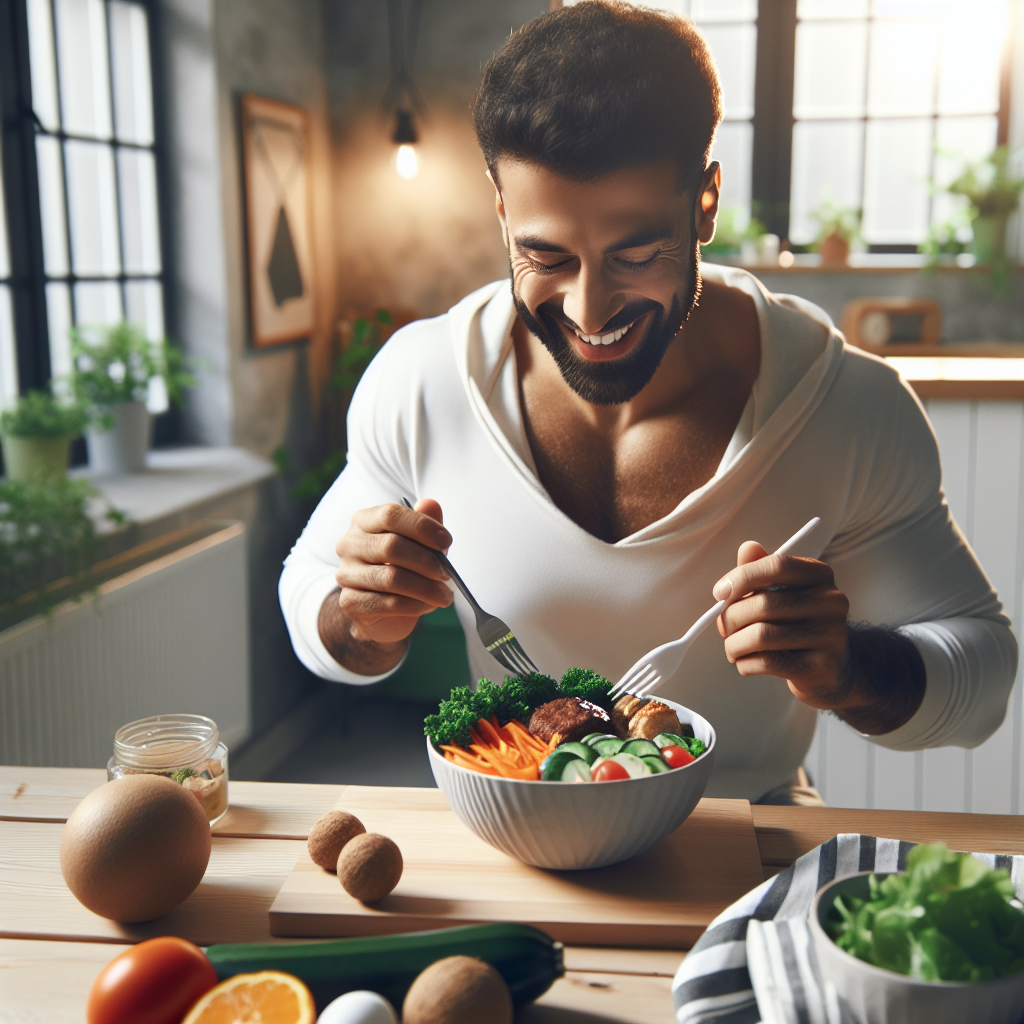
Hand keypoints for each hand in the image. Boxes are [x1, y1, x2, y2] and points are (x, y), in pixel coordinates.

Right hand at [333, 499, 453, 644]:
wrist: (381, 610)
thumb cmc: (401, 568)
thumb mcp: (418, 544)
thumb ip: (424, 524)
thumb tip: (431, 504)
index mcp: (364, 521)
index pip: (391, 515)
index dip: (422, 526)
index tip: (446, 541)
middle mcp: (349, 544)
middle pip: (391, 546)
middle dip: (426, 561)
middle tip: (447, 574)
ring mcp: (346, 574)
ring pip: (391, 578)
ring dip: (426, 588)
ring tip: (445, 595)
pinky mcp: (350, 602)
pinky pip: (388, 603)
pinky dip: (415, 605)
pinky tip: (429, 605)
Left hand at [714, 541, 853, 709]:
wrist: (830, 669)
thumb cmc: (795, 624)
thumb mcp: (780, 592)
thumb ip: (759, 569)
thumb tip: (747, 548)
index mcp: (820, 575)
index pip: (777, 565)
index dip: (741, 577)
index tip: (719, 593)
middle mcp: (831, 601)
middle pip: (764, 603)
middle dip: (731, 618)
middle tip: (724, 628)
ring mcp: (830, 635)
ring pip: (762, 635)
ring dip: (734, 644)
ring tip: (732, 648)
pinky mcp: (821, 666)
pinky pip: (768, 661)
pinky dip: (745, 663)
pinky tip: (744, 662)